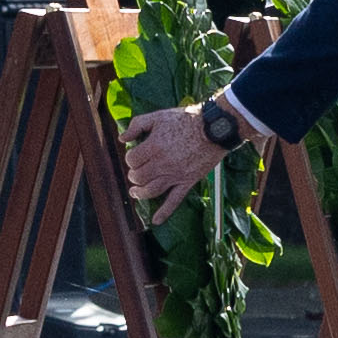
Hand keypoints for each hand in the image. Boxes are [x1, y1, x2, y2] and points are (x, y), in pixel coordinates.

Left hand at [122, 99, 226, 216]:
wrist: (215, 128)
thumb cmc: (187, 119)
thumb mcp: (159, 116)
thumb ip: (137, 125)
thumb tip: (122, 137)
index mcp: (154, 146)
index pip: (132, 160)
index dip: (131, 158)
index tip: (135, 154)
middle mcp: (163, 164)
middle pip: (139, 177)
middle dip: (134, 175)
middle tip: (136, 171)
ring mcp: (175, 175)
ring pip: (151, 191)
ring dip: (140, 193)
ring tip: (135, 192)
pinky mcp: (187, 182)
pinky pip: (174, 200)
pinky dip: (164, 212)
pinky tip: (156, 221)